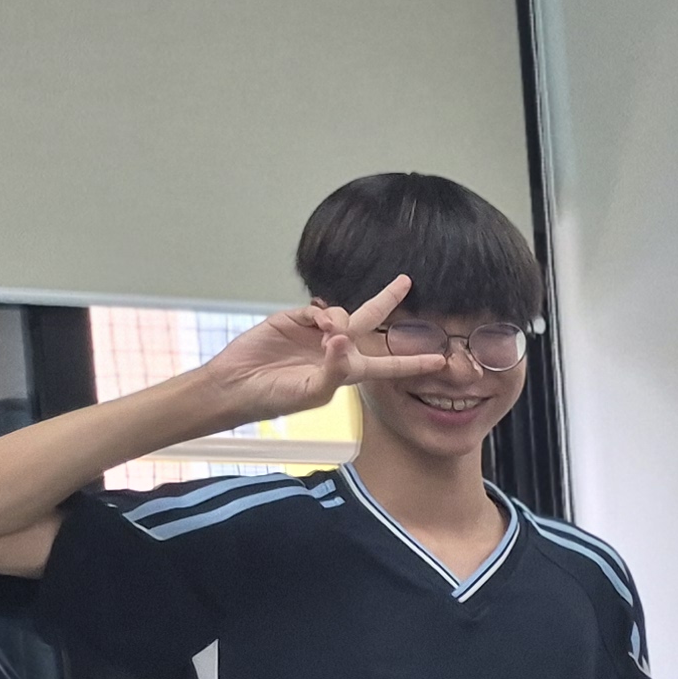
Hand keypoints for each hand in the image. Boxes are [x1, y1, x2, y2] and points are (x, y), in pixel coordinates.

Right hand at [193, 277, 450, 426]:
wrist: (237, 385)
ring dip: (341, 320)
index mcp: (348, 371)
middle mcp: (336, 348)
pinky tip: (319, 324)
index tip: (440, 359)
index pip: (387, 365)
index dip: (412, 362)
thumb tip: (344, 339)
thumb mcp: (314, 392)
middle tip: (405, 281)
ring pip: (343, 314)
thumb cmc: (277, 397)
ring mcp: (314, 333)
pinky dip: (322, 313)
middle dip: (387, 300)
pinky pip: (317, 309)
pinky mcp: (293, 320)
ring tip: (327, 334)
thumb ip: (336, 369)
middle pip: (370, 321)